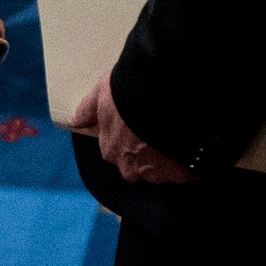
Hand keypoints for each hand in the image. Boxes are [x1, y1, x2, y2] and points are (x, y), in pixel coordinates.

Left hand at [66, 74, 191, 185]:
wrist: (165, 94)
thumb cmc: (130, 92)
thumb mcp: (103, 92)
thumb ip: (88, 109)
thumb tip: (75, 122)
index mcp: (111, 150)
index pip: (116, 151)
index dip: (127, 138)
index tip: (138, 126)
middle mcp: (131, 168)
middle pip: (138, 166)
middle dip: (147, 153)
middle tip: (158, 129)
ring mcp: (157, 173)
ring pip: (161, 171)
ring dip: (167, 158)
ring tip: (176, 133)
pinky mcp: (182, 174)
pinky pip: (184, 171)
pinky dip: (187, 161)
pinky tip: (190, 142)